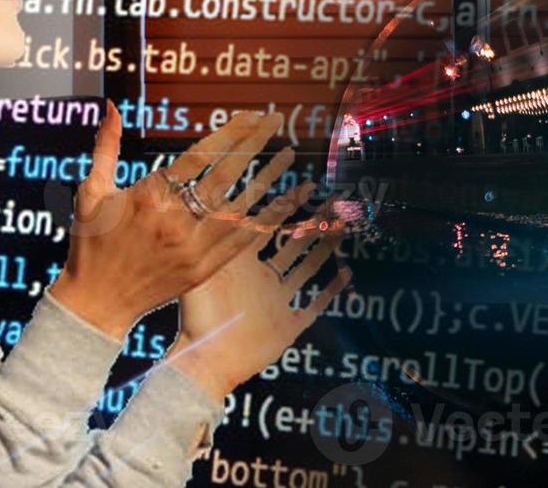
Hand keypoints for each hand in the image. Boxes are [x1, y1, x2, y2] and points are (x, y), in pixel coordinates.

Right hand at [48, 105, 296, 339]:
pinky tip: (289, 199)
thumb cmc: (91, 242)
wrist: (95, 303)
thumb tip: (112, 107)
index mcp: (148, 197)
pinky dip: (268, 218)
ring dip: (269, 178)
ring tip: (290, 153)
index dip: (229, 133)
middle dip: (254, 143)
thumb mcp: (91, 192)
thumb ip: (106, 146)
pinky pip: (244, 239)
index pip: (198, 156)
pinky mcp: (204, 269)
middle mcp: (174, 221)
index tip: (250, 114)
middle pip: (225, 175)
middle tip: (276, 119)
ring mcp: (192, 248)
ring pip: (241, 206)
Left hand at [166, 198, 349, 401]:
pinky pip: (314, 305)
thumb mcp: (211, 266)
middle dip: (315, 221)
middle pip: (294, 244)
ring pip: (307, 269)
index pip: (271, 225)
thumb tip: (221, 193)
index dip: (290, 203)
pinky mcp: (288, 327)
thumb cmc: (201, 316)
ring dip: (326, 248)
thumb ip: (219, 234)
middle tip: (336, 201)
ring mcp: (276, 303)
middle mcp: (262, 280)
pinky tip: (346, 272)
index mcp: (243, 264)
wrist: (206, 363)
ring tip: (344, 227)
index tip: (308, 184)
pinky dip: (331, 290)